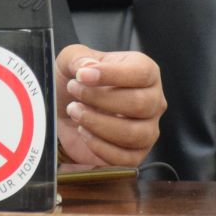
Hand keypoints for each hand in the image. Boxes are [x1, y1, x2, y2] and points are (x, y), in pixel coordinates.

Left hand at [54, 45, 164, 166]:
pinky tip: (83, 132)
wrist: (63, 110)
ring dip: (99, 124)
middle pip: (141, 104)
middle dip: (100, 99)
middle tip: (74, 92)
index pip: (142, 73)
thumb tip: (88, 67)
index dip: (112, 74)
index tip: (82, 75)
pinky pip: (127, 158)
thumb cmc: (74, 81)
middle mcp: (152, 101)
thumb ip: (78, 58)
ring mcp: (147, 129)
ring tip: (76, 112)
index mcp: (144, 72)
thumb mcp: (70, 61)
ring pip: (135, 133)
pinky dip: (100, 146)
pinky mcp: (136, 153)